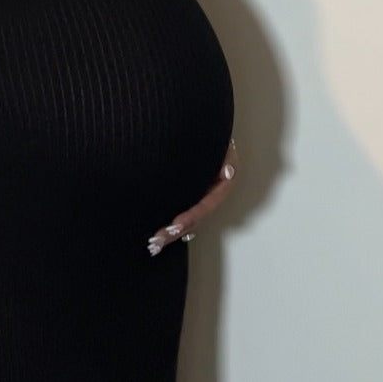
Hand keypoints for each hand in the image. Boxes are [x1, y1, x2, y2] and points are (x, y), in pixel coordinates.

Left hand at [147, 139, 237, 255]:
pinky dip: (170, 227)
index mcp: (221, 187)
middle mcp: (210, 198)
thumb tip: (227, 174)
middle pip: (194, 220)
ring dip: (171, 234)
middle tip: (157, 241)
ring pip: (186, 222)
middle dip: (175, 232)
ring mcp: (199, 200)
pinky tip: (158, 236)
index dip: (191, 217)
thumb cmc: (214, 142)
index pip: (206, 206)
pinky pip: (180, 216)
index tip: (175, 224)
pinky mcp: (187, 199)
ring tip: (154, 244)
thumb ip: (227, 160)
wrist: (201, 137)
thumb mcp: (223, 147)